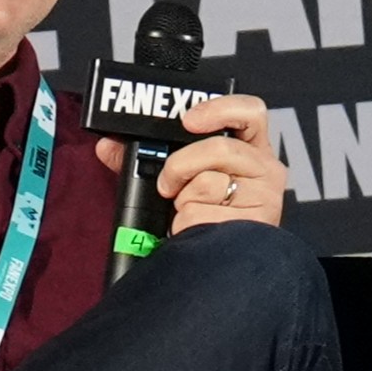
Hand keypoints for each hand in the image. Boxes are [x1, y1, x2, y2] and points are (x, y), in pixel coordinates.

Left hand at [93, 92, 287, 230]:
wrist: (221, 260)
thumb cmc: (203, 212)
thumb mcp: (176, 178)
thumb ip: (143, 159)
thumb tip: (107, 146)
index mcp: (249, 148)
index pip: (249, 111)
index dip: (219, 109)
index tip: (188, 121)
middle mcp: (263, 167)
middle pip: (219, 148)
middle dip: (181, 166)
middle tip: (169, 185)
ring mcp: (264, 194)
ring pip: (207, 183)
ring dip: (184, 201)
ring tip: (190, 211)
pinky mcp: (256, 221)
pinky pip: (204, 214)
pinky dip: (189, 225)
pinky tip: (198, 230)